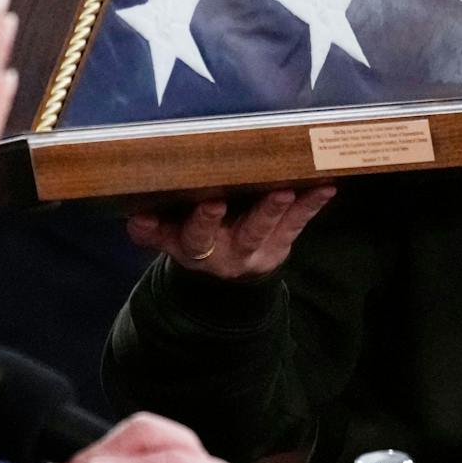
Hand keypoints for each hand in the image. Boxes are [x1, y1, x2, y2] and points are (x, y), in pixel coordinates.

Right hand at [128, 187, 335, 279]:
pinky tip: (325, 186)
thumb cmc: (194, 240)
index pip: (195, 238)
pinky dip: (311, 204)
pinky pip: (298, 223)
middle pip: (242, 233)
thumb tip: (136, 215)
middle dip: (251, 215)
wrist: (227, 276)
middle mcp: (230, 250)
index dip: (201, 221)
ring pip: (272, 228)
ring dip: (280, 209)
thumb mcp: (169, 240)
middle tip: (254, 195)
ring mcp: (260, 246)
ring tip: (288, 190)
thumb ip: (151, 230)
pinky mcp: (282, 241)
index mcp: (196, 249)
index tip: (209, 203)